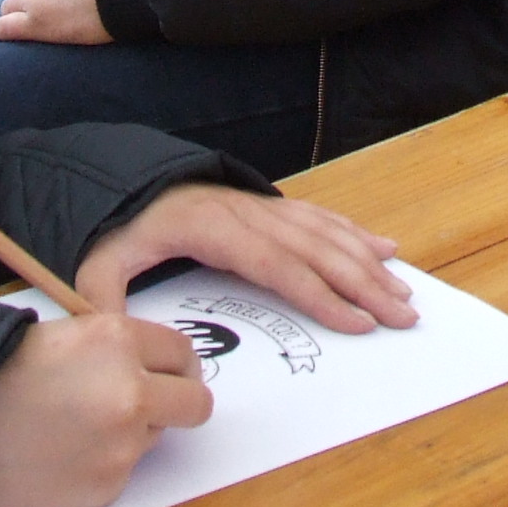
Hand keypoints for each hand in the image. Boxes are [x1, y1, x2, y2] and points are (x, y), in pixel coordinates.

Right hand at [0, 313, 211, 506]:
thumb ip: (108, 347)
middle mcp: (131, 393)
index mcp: (116, 341)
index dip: (172, 365)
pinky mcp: (106, 489)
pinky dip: (100, 465)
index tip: (166, 374)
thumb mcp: (53, 335)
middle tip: (148, 404)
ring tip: (72, 429)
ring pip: (155, 438)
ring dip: (131, 433)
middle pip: (194, 402)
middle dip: (177, 402)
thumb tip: (145, 363)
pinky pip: (122, 472)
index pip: (182, 352)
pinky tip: (57, 456)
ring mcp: (122, 446)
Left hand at [78, 181, 417, 333]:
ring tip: (404, 292)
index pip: (278, 266)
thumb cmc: (124, 223)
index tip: (357, 322)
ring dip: (370, 263)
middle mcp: (250, 214)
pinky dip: (357, 234)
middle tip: (403, 316)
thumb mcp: (102, 256)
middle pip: (317, 251)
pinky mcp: (271, 205)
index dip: (320, 295)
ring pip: (328, 234)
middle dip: (364, 284)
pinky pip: (322, 219)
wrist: (131, 177)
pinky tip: (386, 249)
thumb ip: (103, 294)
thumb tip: (103, 329)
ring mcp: (265, 206)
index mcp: (215, 229)